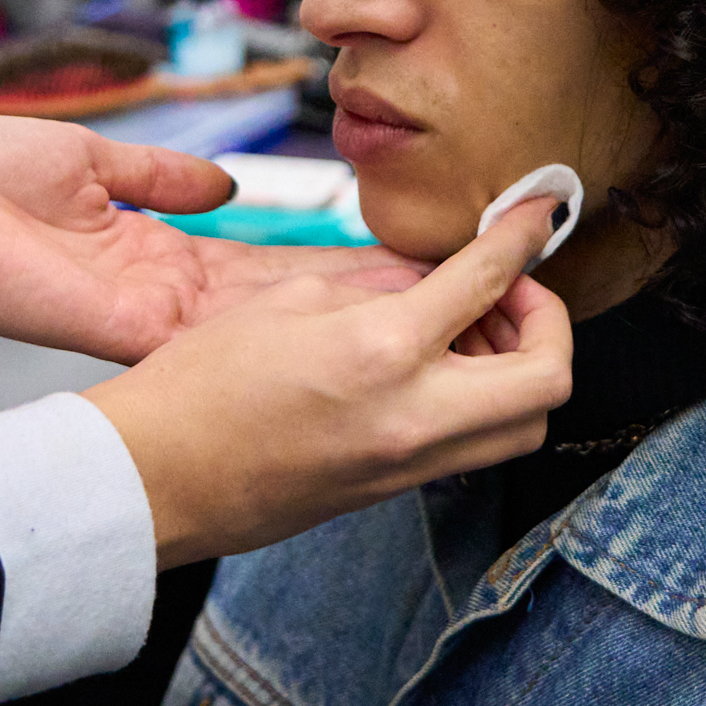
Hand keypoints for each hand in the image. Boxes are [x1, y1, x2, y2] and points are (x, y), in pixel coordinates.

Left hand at [0, 116, 425, 360]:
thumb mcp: (88, 156)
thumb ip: (161, 175)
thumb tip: (223, 185)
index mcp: (149, 250)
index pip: (257, 265)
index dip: (321, 262)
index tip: (383, 258)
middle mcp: (161, 292)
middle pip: (278, 301)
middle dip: (352, 297)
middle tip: (437, 291)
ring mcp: (152, 316)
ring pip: (267, 320)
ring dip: (337, 312)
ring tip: (417, 303)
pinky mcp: (134, 325)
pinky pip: (226, 324)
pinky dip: (290, 317)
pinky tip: (345, 314)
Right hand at [81, 198, 572, 567]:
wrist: (156, 479)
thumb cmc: (200, 384)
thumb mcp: (289, 299)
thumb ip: (376, 283)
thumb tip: (431, 277)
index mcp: (383, 350)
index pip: (488, 282)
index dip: (523, 237)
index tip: (538, 214)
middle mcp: (415, 416)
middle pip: (547, 378)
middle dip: (549, 321)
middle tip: (511, 287)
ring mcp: (409, 464)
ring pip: (524, 425)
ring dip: (522, 370)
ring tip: (472, 327)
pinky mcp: (395, 490)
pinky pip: (474, 446)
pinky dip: (483, 401)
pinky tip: (438, 366)